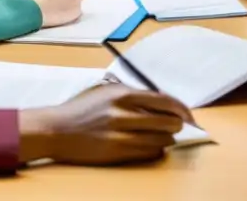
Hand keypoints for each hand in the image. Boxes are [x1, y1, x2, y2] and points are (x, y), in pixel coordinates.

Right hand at [18, 84, 193, 165]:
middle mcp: (123, 113)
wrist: (56, 129)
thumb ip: (136, 96)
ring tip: (164, 137)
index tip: (190, 116)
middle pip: (166, 121)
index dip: (182, 109)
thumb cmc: (83, 108)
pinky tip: (153, 147)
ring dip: (167, 139)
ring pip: (160, 140)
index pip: (165, 101)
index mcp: (124, 94)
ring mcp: (119, 134)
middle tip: (178, 127)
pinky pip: (147, 153)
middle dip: (176, 125)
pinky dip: (155, 150)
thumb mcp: (109, 92)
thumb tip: (165, 103)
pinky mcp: (115, 152)